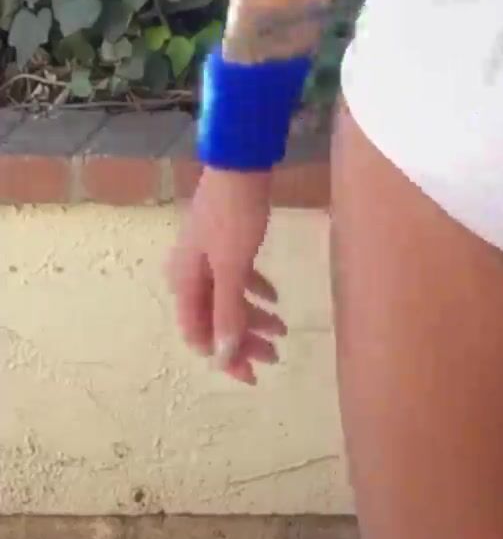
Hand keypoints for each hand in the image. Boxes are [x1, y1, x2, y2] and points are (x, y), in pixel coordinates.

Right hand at [166, 166, 287, 386]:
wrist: (240, 162)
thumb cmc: (234, 215)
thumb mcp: (232, 267)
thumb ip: (227, 312)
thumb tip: (222, 357)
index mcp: (184, 282)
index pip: (200, 335)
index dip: (225, 358)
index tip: (253, 375)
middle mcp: (189, 273)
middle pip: (214, 320)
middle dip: (243, 341)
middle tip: (275, 356)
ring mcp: (206, 257)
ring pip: (228, 300)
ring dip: (252, 318)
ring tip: (282, 330)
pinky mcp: (224, 241)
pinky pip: (236, 277)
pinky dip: (254, 290)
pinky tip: (274, 298)